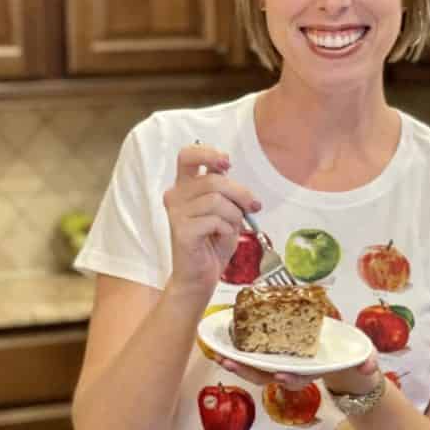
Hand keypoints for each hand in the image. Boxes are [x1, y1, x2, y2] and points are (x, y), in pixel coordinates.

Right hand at [163, 143, 260, 301]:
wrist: (200, 276)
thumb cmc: (213, 243)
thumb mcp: (226, 212)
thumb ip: (228, 194)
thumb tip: (243, 190)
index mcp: (184, 186)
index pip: (187, 155)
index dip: (208, 153)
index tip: (227, 163)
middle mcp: (175, 196)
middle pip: (213, 180)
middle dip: (240, 193)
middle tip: (254, 206)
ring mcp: (176, 213)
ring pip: (216, 200)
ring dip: (234, 215)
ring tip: (232, 228)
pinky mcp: (181, 230)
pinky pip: (214, 220)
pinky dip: (227, 229)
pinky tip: (222, 238)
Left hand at [212, 353, 380, 396]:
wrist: (345, 360)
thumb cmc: (351, 357)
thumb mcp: (362, 359)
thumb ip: (366, 361)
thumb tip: (368, 365)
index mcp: (312, 371)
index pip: (298, 377)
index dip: (289, 377)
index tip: (280, 375)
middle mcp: (293, 370)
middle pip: (267, 375)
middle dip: (248, 371)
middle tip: (230, 363)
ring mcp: (282, 363)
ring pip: (256, 368)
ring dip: (237, 363)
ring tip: (219, 355)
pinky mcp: (275, 352)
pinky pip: (253, 354)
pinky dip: (238, 350)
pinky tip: (222, 343)